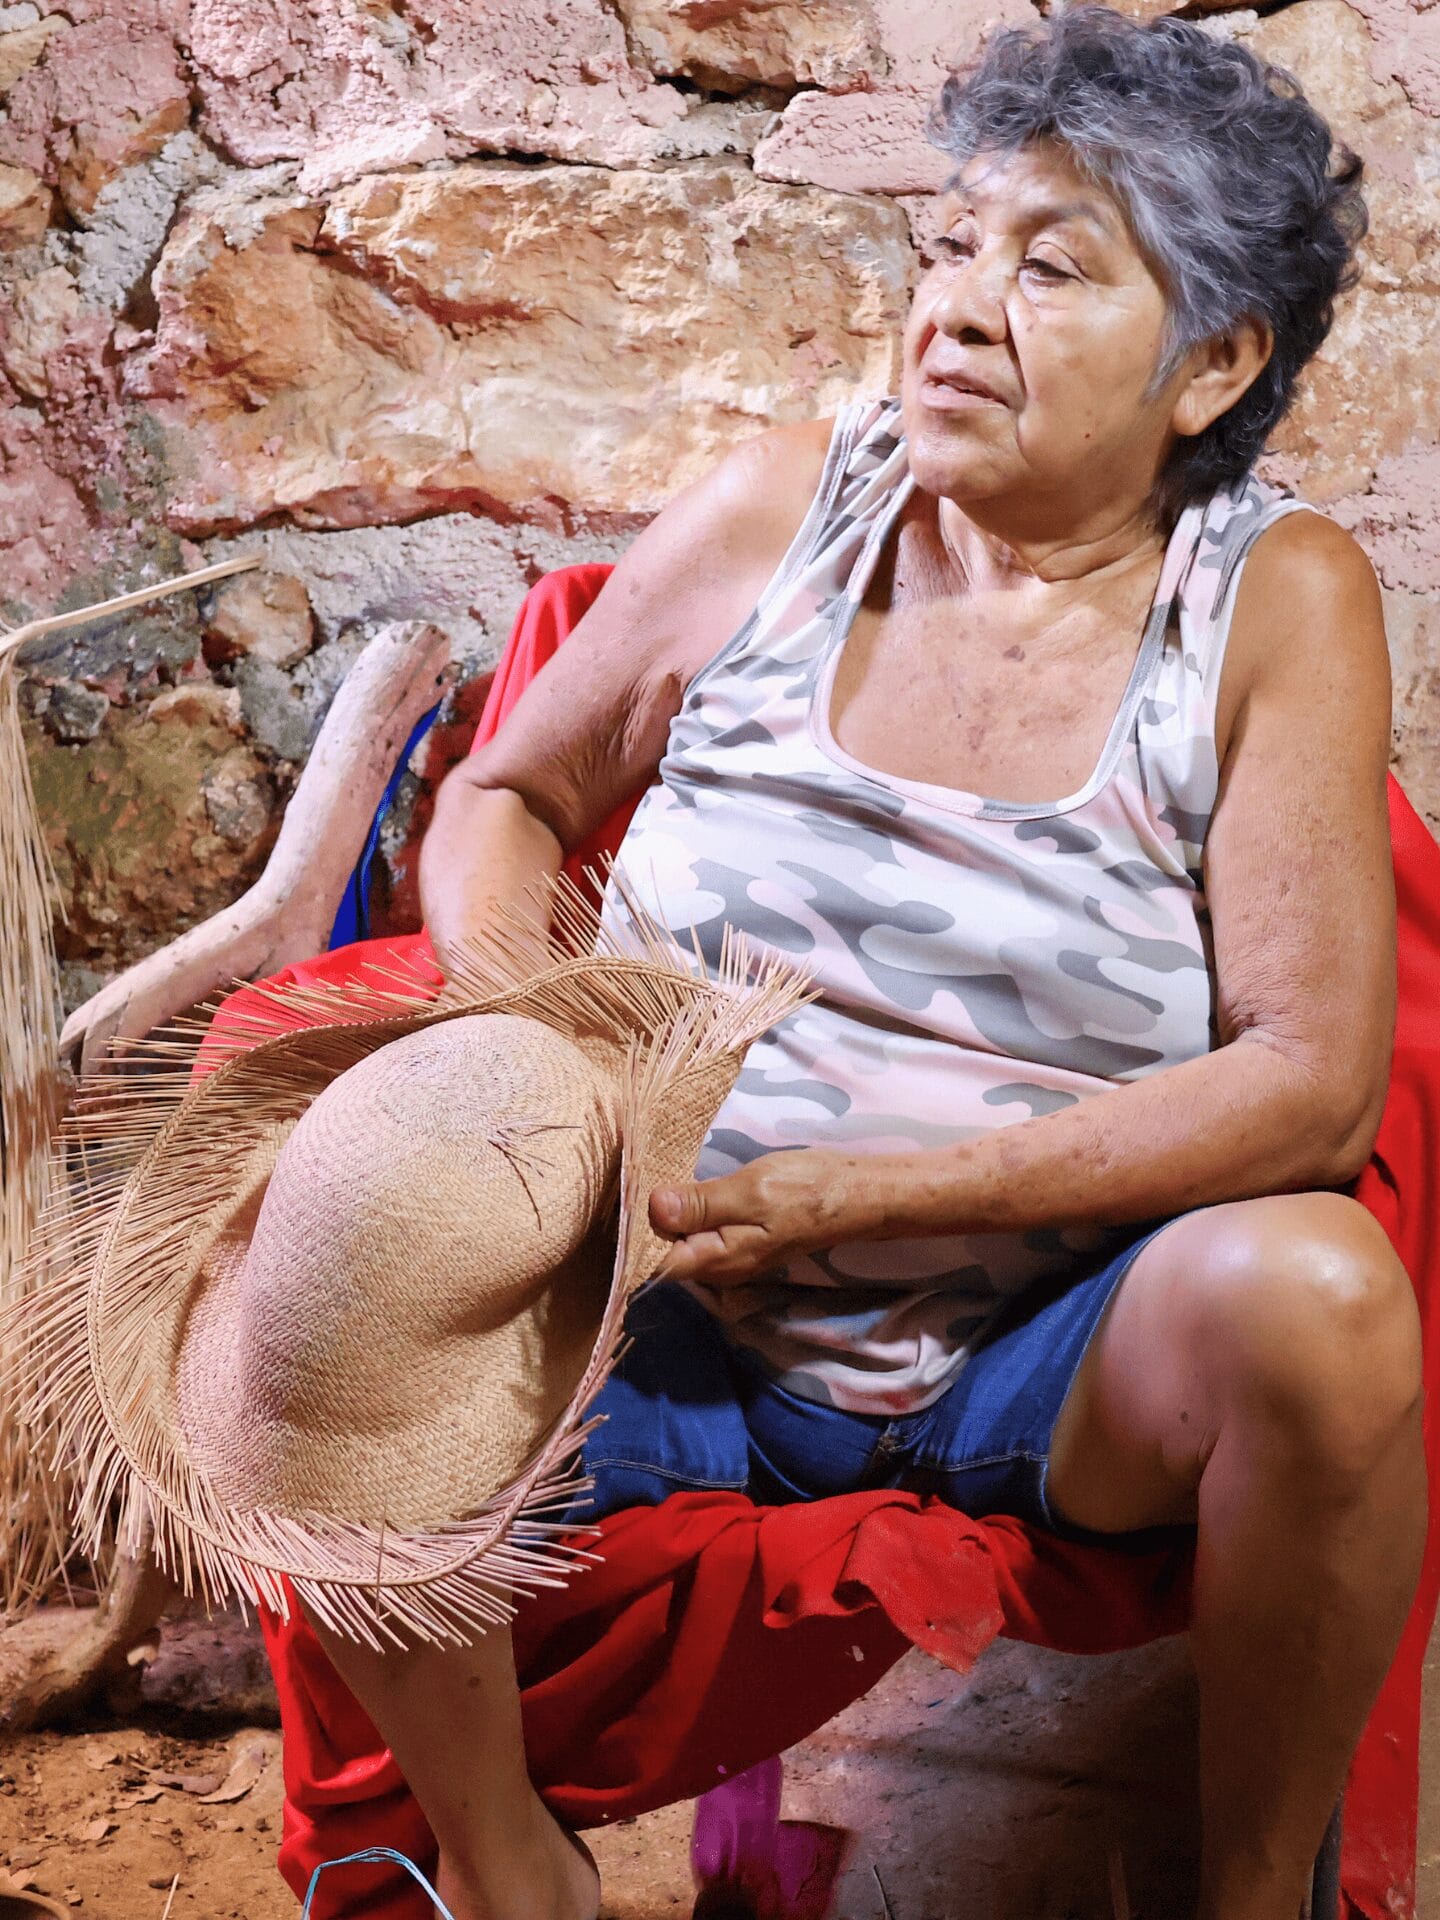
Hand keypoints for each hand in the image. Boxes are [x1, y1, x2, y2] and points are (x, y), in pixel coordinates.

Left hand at [648, 1148, 885, 1285]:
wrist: (855, 1195)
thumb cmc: (806, 1190)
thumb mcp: (750, 1191)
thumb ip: (701, 1204)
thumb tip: (653, 1209)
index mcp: (716, 1260)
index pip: (655, 1260)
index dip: (635, 1230)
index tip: (627, 1192)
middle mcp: (718, 1268)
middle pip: (664, 1251)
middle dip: (647, 1219)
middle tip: (637, 1173)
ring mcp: (729, 1256)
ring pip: (681, 1240)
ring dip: (667, 1212)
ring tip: (655, 1174)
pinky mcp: (738, 1239)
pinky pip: (699, 1231)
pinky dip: (687, 1211)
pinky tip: (683, 1186)